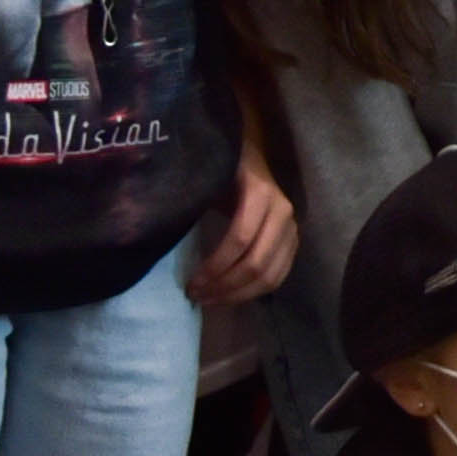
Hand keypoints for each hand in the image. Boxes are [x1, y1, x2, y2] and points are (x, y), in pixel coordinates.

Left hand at [183, 160, 297, 310]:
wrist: (251, 156)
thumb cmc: (224, 166)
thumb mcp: (211, 175)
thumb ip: (194, 197)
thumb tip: (164, 227)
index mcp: (261, 193)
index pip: (240, 239)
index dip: (215, 266)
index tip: (191, 283)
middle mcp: (283, 213)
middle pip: (257, 263)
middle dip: (225, 286)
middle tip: (197, 296)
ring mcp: (292, 229)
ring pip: (270, 276)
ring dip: (238, 295)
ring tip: (210, 299)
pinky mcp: (293, 242)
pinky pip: (278, 277)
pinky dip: (254, 292)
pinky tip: (230, 295)